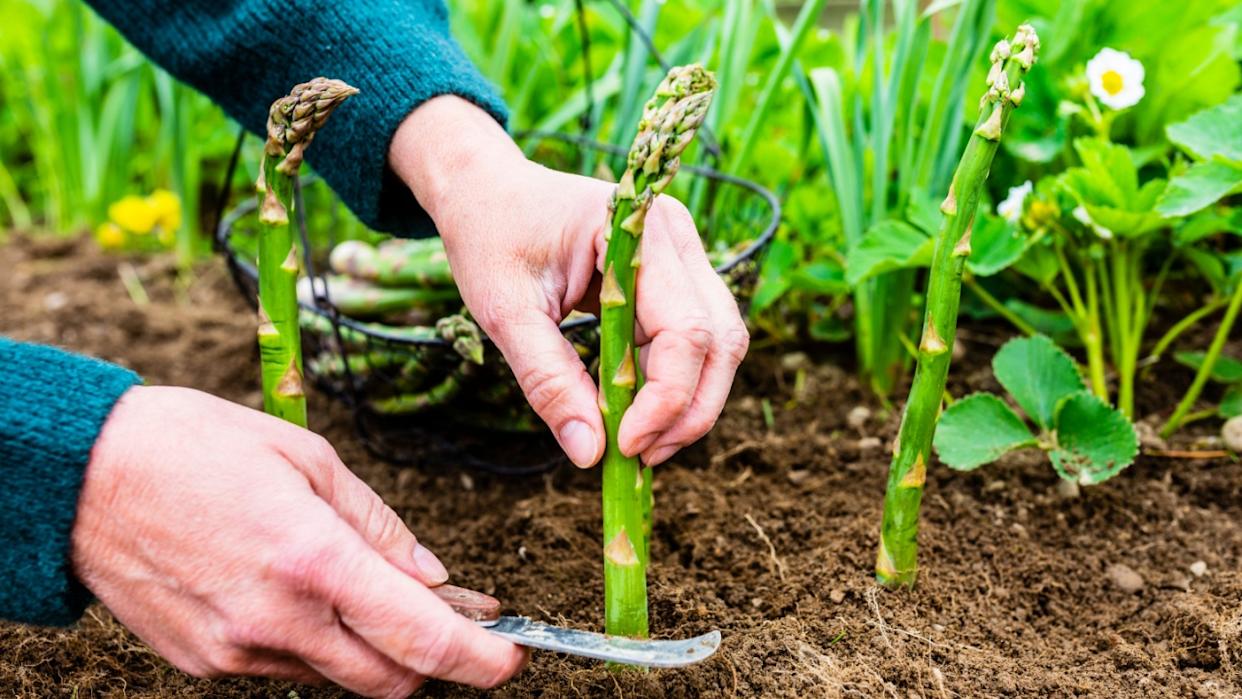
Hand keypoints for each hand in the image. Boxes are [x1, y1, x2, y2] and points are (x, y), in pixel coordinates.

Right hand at [72, 386, 524, 697]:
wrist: (82, 478)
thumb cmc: (197, 448)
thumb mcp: (308, 460)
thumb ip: (378, 526)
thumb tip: (433, 576)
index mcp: (314, 560)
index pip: (422, 638)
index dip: (479, 657)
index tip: (509, 654)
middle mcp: (279, 620)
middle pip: (391, 680)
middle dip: (433, 660)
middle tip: (451, 620)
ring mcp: (238, 651)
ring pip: (339, 677)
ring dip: (371, 649)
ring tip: (369, 594)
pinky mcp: (205, 663)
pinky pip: (286, 668)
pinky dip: (315, 643)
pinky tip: (302, 596)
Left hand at [391, 97, 747, 467]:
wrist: (488, 191)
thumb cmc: (491, 236)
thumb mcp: (504, 311)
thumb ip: (547, 380)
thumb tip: (590, 454)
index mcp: (639, 230)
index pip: (685, 329)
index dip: (666, 398)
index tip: (625, 447)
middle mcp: (677, 238)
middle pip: (720, 340)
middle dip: (689, 410)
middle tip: (639, 457)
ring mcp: (683, 258)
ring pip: (718, 345)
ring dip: (688, 403)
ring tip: (637, 444)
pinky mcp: (675, 280)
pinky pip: (693, 342)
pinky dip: (671, 385)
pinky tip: (634, 415)